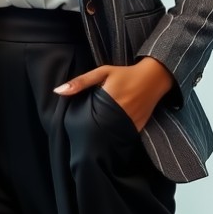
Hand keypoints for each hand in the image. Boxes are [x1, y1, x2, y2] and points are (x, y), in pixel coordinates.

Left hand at [52, 56, 175, 132]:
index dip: (81, 126)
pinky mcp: (139, 126)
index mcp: (109, 99)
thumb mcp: (103, 72)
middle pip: (99, 130)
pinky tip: (109, 137)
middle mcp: (120, 113)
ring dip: (103, 137)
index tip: (73, 130)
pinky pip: (124, 136)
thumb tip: (57, 91)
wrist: (155, 77)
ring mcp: (130, 122)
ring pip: (112, 135)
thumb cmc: (125, 73)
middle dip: (90, 134)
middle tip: (82, 138)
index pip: (90, 118)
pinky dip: (116, 137)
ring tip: (94, 140)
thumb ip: (81, 82)